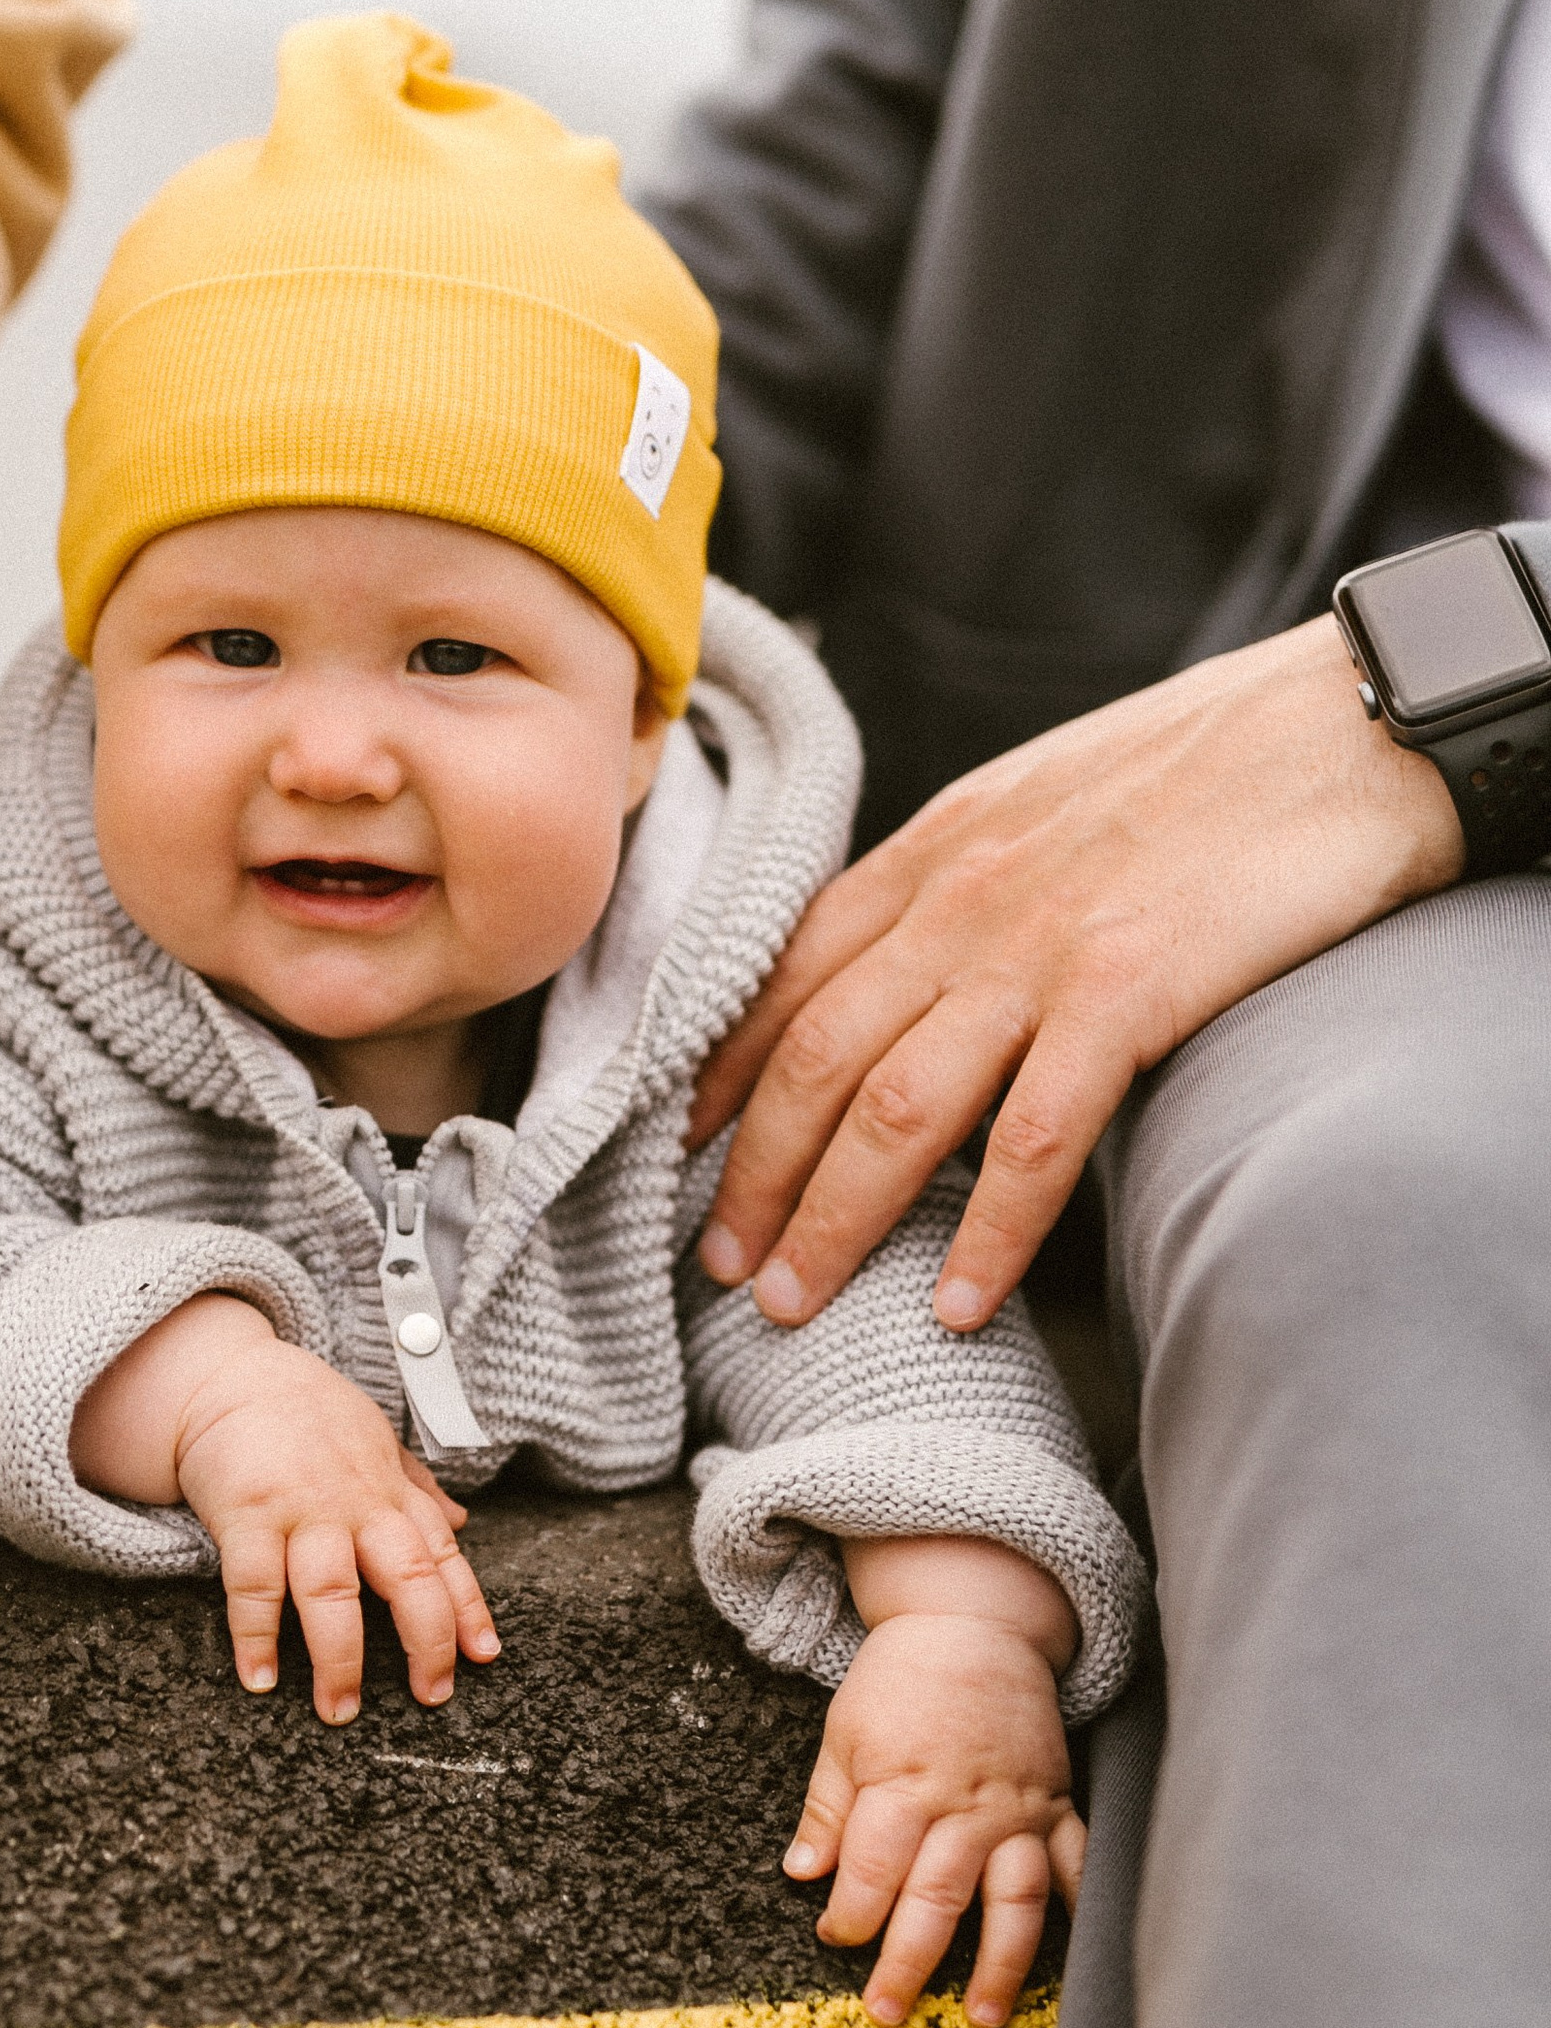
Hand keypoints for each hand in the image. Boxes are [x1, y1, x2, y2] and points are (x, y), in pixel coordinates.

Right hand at [71, 1293, 499, 1723]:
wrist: (230, 1376)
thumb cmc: (307, 1415)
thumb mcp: (376, 1441)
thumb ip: (418, 1487)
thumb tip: (464, 1522)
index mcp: (390, 1492)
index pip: (443, 1556)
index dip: (469, 1608)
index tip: (484, 1656)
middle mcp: (355, 1504)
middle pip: (406, 1577)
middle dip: (425, 1641)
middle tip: (430, 1697)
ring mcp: (301, 1510)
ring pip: (332, 1592)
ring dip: (338, 1658)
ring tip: (339, 1711)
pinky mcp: (247, 1514)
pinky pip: (253, 1586)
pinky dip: (257, 1637)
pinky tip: (260, 1679)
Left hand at [690, 617, 1461, 1331]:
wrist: (1349, 723)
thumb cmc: (1216, 762)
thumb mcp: (1048, 795)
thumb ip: (974, 872)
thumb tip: (928, 955)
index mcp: (939, 846)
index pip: (788, 971)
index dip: (720, 1069)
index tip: (677, 1147)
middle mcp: (962, 897)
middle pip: (816, 1056)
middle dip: (752, 1172)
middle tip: (717, 1263)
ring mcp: (1040, 946)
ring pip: (896, 1107)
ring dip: (832, 1218)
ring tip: (792, 1305)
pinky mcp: (1129, 991)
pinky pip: (1036, 1136)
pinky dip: (987, 1231)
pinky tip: (957, 1305)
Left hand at [786, 1541, 1084, 2027]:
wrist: (973, 1625)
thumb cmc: (901, 1680)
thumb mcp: (845, 1733)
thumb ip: (827, 1808)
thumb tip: (802, 1874)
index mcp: (902, 1785)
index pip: (871, 1870)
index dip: (849, 1913)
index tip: (834, 1940)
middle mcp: (964, 1807)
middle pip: (936, 1899)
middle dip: (908, 1961)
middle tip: (887, 2011)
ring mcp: (1017, 1810)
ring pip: (1012, 1899)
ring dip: (999, 1963)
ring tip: (983, 2015)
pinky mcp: (1057, 1804)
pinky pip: (1076, 1862)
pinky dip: (1079, 1907)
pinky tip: (1077, 1956)